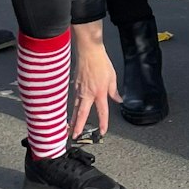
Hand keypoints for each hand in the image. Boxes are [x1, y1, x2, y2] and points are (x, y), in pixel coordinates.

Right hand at [70, 23, 117, 138]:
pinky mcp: (75, 86)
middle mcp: (88, 94)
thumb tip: (118, 99)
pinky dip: (73, 107)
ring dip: (73, 119)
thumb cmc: (101, 63)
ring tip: (70, 128)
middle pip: (81, 113)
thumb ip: (114, 91)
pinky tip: (72, 111)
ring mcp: (79, 90)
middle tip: (75, 136)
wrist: (89, 52)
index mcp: (99, 92)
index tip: (103, 131)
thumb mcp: (112, 77)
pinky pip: (74, 99)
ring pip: (75, 108)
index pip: (102, 111)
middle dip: (78, 126)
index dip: (103, 122)